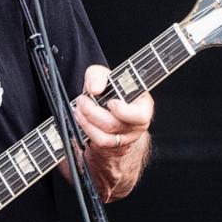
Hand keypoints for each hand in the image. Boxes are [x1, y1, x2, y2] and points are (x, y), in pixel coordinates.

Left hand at [73, 64, 153, 200]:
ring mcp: (126, 138)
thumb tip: (94, 89)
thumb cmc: (111, 90)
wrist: (108, 107)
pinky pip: (98, 143)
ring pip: (105, 138)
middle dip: (93, 112)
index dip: (124, 112)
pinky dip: (86, 129)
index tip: (111, 103)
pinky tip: (80, 118)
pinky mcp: (113, 146)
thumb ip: (98, 76)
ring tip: (79, 108)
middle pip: (115, 126)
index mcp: (143, 106)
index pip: (140, 115)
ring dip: (87, 122)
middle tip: (82, 100)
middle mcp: (137, 125)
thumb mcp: (104, 76)